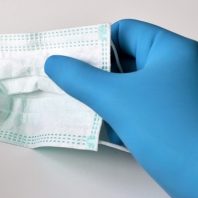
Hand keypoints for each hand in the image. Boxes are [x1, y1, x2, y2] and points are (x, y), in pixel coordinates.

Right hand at [45, 19, 197, 197]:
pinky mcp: (169, 124)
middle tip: (65, 85)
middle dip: (93, 75)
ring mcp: (173, 99)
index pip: (125, 32)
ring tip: (74, 107)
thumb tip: (54, 63)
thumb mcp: (119, 100)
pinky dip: (114, 117)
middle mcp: (175, 70)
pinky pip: (134, 111)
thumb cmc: (170, 131)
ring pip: (127, 89)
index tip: (70, 62)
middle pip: (124, 61)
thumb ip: (82, 79)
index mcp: (171, 51)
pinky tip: (96, 128)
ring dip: (100, 99)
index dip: (95, 44)